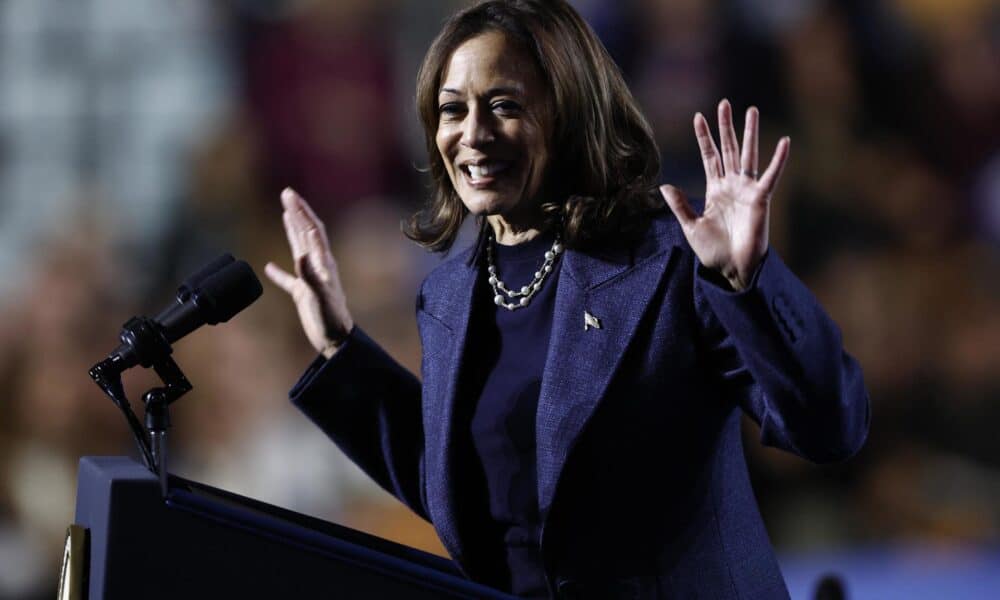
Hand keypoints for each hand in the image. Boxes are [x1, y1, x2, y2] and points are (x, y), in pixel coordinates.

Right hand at [265, 188, 353, 357]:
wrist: (337, 340)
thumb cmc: (331, 319)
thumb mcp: (320, 296)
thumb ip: (310, 276)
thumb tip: (300, 256)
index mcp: (323, 263)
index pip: (312, 230)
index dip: (301, 212)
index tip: (290, 196)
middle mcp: (318, 267)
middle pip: (307, 232)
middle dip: (298, 211)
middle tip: (287, 193)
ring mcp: (311, 279)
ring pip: (300, 248)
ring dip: (292, 229)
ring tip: (286, 212)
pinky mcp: (304, 294)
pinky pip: (289, 279)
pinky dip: (279, 272)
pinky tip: (269, 268)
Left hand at [660, 99, 789, 290]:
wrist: (731, 269)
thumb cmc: (713, 251)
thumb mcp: (691, 226)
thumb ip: (680, 205)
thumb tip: (665, 186)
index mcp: (715, 189)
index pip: (709, 157)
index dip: (704, 137)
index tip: (698, 117)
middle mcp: (732, 185)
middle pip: (729, 148)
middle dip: (726, 126)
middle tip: (725, 103)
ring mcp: (747, 190)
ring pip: (748, 155)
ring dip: (750, 133)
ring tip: (751, 110)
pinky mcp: (761, 199)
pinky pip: (770, 175)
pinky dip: (778, 160)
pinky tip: (784, 141)